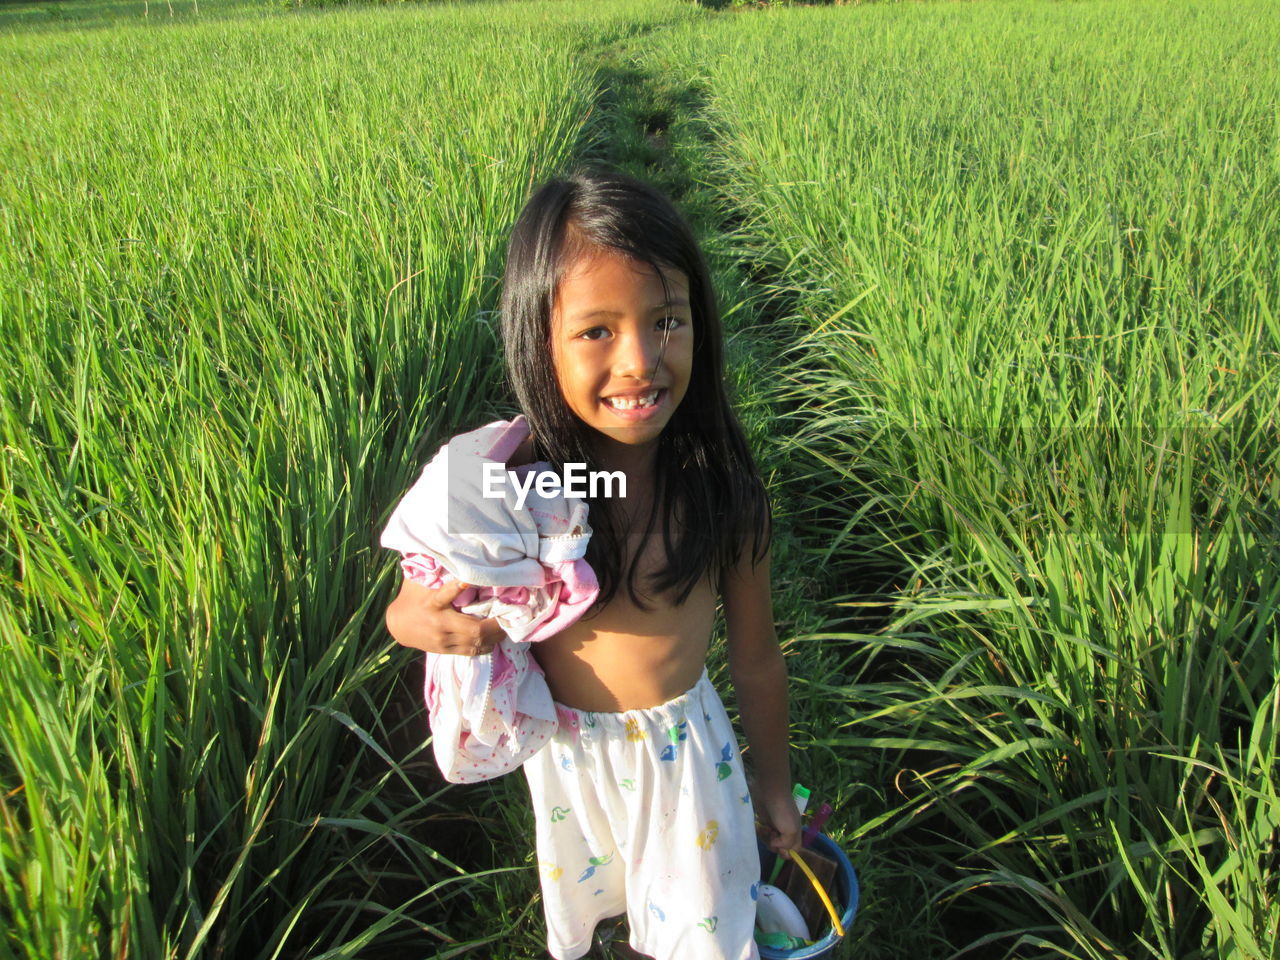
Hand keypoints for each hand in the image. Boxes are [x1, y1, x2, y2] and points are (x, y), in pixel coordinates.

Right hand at [384, 577, 503, 655]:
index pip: (446, 594)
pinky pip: (471, 652)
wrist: (397, 625)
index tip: (474, 580)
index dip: (459, 587)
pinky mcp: (445, 650)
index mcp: (433, 604)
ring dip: (495, 637)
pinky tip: (495, 638)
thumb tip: (456, 558)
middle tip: (510, 615)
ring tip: (507, 627)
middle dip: (495, 625)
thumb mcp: (420, 582)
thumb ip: (437, 574)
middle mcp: (440, 625)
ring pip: (476, 644)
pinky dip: (486, 645)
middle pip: (474, 630)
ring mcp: (444, 641)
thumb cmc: (413, 598)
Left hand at [752, 778, 802, 854]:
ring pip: (769, 842)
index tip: (781, 850)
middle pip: (780, 848)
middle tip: (772, 835)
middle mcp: (785, 831)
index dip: (787, 853)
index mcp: (796, 833)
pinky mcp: (764, 821)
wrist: (770, 791)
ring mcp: (774, 826)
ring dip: (766, 838)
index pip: (794, 851)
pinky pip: (762, 834)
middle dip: (774, 845)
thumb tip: (776, 846)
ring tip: (765, 828)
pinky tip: (759, 826)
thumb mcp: (791, 830)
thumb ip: (787, 844)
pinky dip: (760, 832)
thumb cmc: (783, 811)